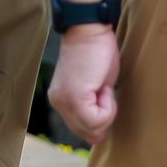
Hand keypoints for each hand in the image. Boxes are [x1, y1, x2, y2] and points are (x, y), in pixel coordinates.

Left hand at [48, 26, 120, 146]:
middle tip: (103, 90)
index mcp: (60, 99)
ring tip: (102, 86)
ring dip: (106, 110)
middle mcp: (58, 102)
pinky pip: (96, 119)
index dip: (101, 117)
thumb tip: (96, 137)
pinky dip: (108, 107)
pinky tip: (103, 87)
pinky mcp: (74, 97)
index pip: (81, 129)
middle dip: (104, 116)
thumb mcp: (94, 87)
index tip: (102, 92)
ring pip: (92, 128)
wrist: (89, 29)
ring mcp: (64, 101)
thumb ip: (92, 110)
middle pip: (86, 132)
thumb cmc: (95, 51)